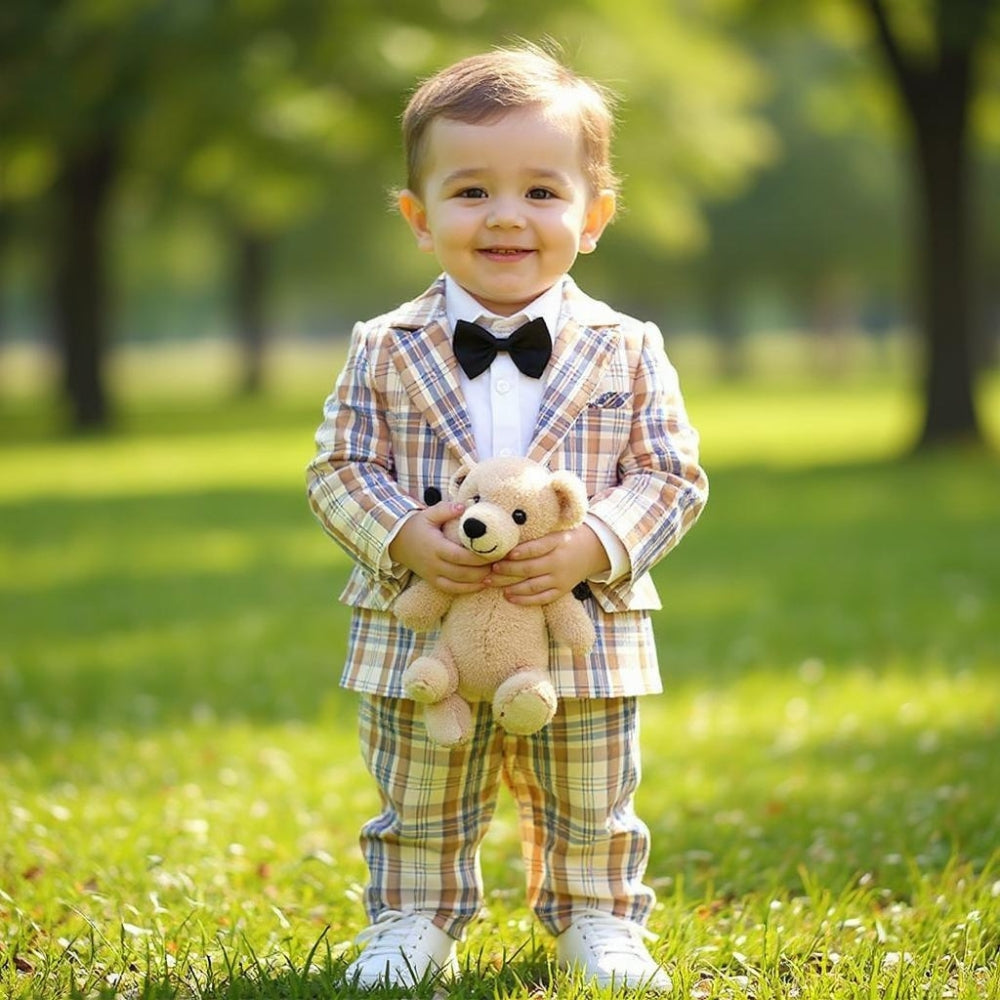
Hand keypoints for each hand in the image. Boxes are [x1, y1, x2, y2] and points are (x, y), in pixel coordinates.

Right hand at [389, 503, 491, 593]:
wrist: (396, 542)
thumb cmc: (416, 526)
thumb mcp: (428, 514)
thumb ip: (446, 509)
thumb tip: (464, 506)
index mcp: (435, 546)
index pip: (459, 556)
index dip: (478, 558)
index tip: (494, 553)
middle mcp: (433, 564)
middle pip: (462, 572)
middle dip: (482, 570)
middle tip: (499, 564)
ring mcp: (432, 575)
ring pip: (458, 584)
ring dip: (478, 581)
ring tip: (494, 573)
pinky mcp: (432, 581)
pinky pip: (451, 590)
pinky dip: (467, 589)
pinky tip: (482, 584)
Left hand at [485, 524, 609, 605]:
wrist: (593, 550)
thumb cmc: (566, 536)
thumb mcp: (555, 529)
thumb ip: (536, 532)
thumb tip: (506, 531)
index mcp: (558, 541)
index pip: (538, 547)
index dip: (521, 552)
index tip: (505, 554)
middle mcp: (560, 561)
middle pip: (531, 568)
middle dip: (508, 570)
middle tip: (491, 569)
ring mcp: (561, 578)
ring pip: (534, 585)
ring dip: (511, 586)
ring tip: (492, 583)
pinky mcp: (562, 590)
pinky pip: (542, 598)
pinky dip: (525, 600)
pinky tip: (509, 597)